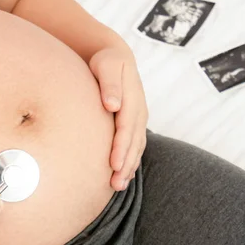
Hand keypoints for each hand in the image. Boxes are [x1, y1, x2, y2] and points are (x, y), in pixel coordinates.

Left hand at [89, 47, 148, 190]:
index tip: (113, 164)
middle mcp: (139, 111)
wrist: (115, 58)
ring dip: (129, 167)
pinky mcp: (134, 124)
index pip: (126, 127)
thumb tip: (112, 105)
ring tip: (118, 186)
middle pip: (134, 142)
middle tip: (115, 184)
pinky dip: (130, 161)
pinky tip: (123, 175)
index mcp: (132, 98)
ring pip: (136, 147)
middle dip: (126, 164)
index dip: (121, 147)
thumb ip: (110, 84)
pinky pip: (135, 146)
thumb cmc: (105, 62)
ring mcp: (138, 118)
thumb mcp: (107, 65)